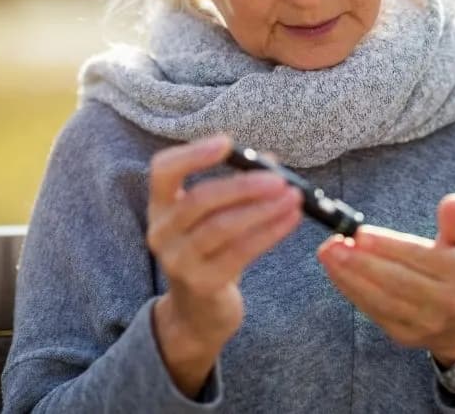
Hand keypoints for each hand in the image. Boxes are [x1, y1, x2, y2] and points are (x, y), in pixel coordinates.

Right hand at [146, 134, 301, 393]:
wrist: (198, 312)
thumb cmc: (210, 251)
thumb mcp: (214, 216)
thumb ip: (237, 185)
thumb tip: (270, 162)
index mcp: (161, 206)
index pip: (163, 170)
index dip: (193, 154)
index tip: (228, 142)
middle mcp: (161, 232)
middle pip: (200, 199)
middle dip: (244, 186)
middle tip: (280, 179)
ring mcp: (178, 261)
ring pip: (222, 227)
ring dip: (263, 210)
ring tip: (293, 198)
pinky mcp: (202, 284)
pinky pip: (239, 253)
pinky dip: (269, 233)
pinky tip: (291, 220)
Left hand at [316, 193, 454, 365]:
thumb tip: (452, 201)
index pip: (418, 256)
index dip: (387, 245)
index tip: (360, 233)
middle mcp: (446, 301)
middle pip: (396, 280)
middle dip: (361, 262)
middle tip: (334, 244)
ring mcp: (425, 322)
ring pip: (381, 299)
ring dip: (350, 277)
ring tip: (328, 255)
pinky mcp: (405, 336)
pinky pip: (374, 312)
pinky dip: (353, 292)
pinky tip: (336, 273)